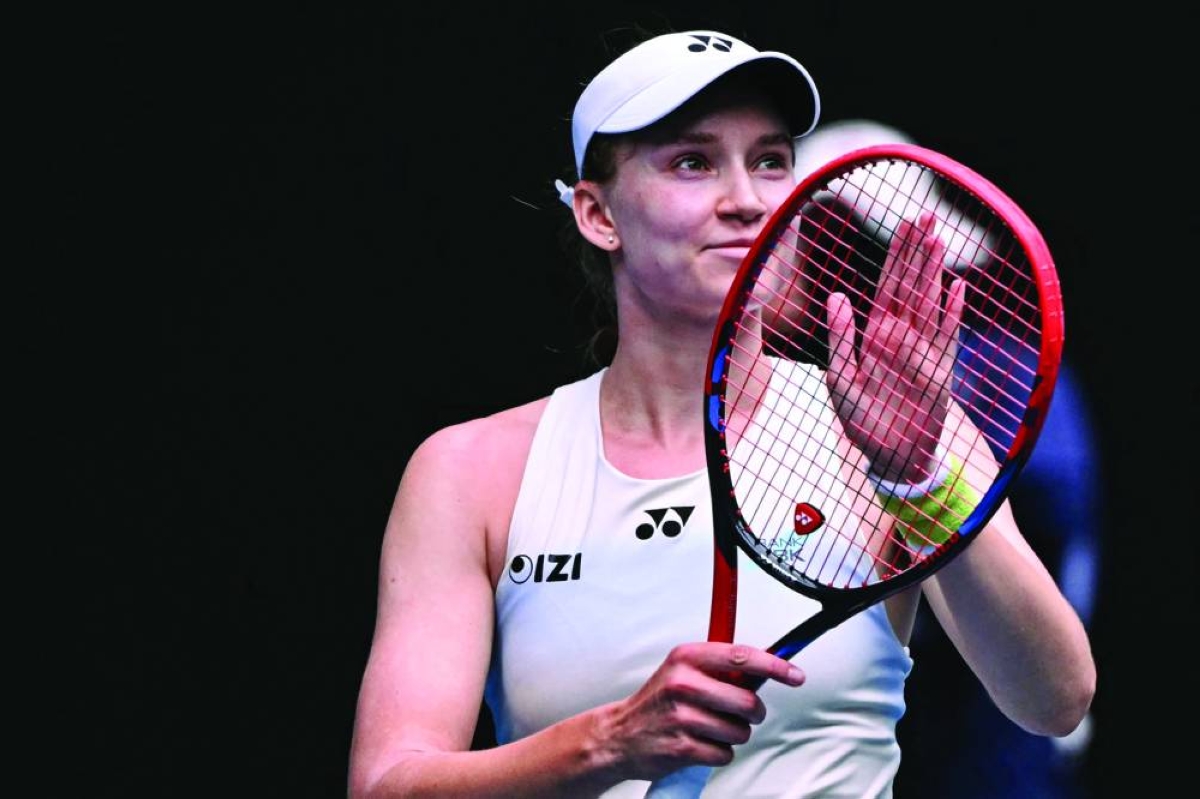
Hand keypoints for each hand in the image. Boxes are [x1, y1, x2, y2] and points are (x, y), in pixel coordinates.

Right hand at [596, 642, 804, 780]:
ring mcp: (681, 717)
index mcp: (686, 657)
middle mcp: (683, 683)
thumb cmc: (660, 701)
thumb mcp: (684, 670)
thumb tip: (769, 667)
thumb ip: (722, 667)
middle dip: (753, 712)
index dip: (776, 666)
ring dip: (733, 735)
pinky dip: (718, 753)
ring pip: (740, 731)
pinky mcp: (682, 747)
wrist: (621, 734)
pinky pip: (725, 754)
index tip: (795, 675)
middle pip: (748, 701)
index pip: (742, 657)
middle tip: (742, 713)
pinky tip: (700, 744)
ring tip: (710, 729)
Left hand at [825, 212, 965, 481]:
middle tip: (924, 216)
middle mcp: (899, 337)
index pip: (886, 286)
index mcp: (874, 335)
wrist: (889, 456)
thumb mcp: (840, 380)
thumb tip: (838, 296)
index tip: (903, 224)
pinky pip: (948, 336)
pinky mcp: (941, 369)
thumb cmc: (861, 421)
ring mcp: (922, 350)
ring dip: (933, 271)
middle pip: (910, 285)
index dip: (895, 255)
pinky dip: (953, 313)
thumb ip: (841, 339)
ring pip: (930, 302)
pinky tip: (958, 288)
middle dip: (916, 251)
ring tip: (938, 239)